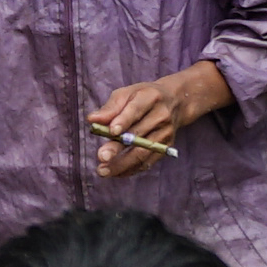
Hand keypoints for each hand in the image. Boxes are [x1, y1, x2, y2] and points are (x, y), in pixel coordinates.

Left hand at [83, 58, 230, 178]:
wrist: (175, 102)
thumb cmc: (143, 97)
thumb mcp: (127, 94)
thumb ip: (110, 107)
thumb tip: (92, 119)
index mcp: (150, 97)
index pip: (136, 109)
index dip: (124, 120)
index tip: (111, 131)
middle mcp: (161, 116)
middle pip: (138, 134)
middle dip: (118, 147)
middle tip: (101, 156)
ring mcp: (165, 133)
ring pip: (143, 152)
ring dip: (122, 164)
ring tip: (103, 170)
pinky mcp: (166, 147)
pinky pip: (148, 162)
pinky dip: (130, 169)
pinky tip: (115, 173)